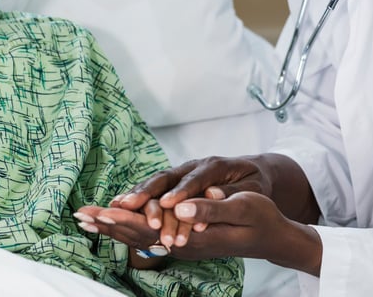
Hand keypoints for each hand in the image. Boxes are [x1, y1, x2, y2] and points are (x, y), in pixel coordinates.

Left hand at [79, 191, 321, 272]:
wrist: (270, 237)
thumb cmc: (259, 218)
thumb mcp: (239, 209)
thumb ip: (208, 210)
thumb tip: (179, 208)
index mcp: (191, 235)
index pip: (150, 227)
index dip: (125, 218)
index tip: (102, 210)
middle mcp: (181, 244)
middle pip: (137, 234)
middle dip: (108, 224)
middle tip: (80, 215)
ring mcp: (180, 245)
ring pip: (139, 237)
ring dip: (112, 228)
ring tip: (86, 220)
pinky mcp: (181, 240)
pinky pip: (147, 237)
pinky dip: (126, 229)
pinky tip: (113, 224)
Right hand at [112, 156, 273, 213]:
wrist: (252, 173)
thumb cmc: (254, 184)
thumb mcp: (252, 190)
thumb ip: (233, 193)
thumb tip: (214, 196)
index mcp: (215, 166)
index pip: (195, 180)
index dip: (180, 192)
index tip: (167, 204)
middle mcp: (194, 165)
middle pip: (167, 177)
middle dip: (148, 191)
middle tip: (129, 206)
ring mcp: (183, 171)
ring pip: (157, 180)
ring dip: (138, 194)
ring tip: (118, 206)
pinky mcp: (176, 180)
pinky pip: (155, 187)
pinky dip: (138, 195)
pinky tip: (120, 204)